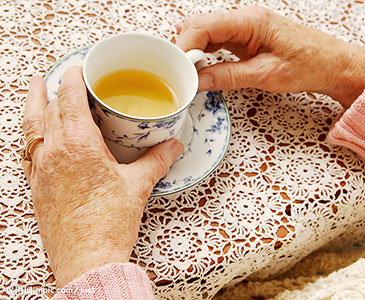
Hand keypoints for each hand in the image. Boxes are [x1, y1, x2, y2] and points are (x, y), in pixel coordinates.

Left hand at [22, 66, 183, 287]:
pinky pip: (28, 150)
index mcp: (79, 145)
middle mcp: (54, 152)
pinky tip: (39, 133)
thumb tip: (173, 145)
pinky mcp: (37, 186)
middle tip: (69, 80)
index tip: (81, 69)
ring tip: (36, 88)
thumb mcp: (138, 186)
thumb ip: (157, 160)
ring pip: (31, 126)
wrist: (87, 260)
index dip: (74, 77)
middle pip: (50, 108)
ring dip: (35, 103)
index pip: (70, 97)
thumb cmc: (110, 223)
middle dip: (59, 88)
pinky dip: (32, 133)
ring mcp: (41, 169)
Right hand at [177, 6, 364, 107]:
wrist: (332, 64)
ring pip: (205, 33)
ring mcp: (244, 28)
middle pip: (199, 26)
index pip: (203, 26)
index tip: (179, 69)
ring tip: (189, 74)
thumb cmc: (310, 64)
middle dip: (185, 49)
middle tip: (181, 74)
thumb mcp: (266, 75)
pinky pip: (217, 41)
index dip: (185, 47)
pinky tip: (202, 68)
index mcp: (250, 21)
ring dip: (194, 52)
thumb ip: (229, 76)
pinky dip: (205, 54)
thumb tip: (199, 80)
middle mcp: (244, 19)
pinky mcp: (246, 38)